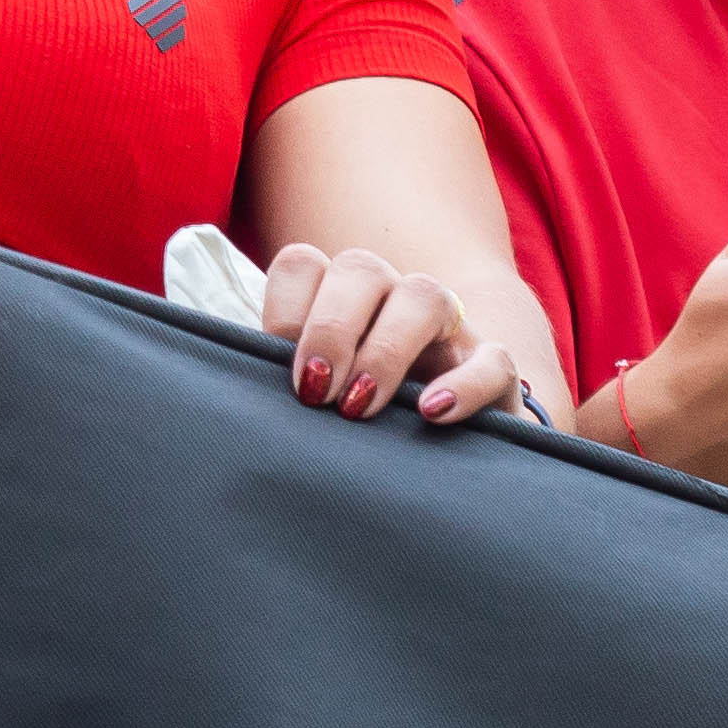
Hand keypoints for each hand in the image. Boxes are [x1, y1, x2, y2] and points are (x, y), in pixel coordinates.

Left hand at [258, 243, 520, 427]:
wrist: (438, 463)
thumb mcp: (315, 401)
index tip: (276, 364)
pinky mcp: (493, 372)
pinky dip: (464, 383)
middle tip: (314, 394)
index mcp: (337, 299)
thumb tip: (234, 399)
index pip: (303, 264)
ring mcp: (447, 331)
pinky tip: (432, 413)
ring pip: (424, 295)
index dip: (285, 307)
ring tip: (359, 407)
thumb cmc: (354, 426)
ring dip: (386, 348)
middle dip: (330, 328)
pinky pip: (493, 359)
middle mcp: (390, 300)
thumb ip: (280, 387)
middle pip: (359, 270)